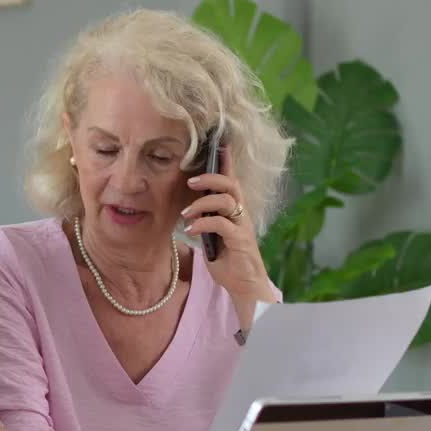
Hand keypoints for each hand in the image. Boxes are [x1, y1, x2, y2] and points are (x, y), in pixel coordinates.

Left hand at [182, 146, 277, 306]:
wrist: (244, 285)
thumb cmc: (228, 259)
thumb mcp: (213, 235)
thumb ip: (205, 219)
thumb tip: (188, 207)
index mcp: (234, 210)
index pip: (231, 180)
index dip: (226, 163)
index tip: (219, 145)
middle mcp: (241, 214)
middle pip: (231, 184)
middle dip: (211, 178)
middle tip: (191, 181)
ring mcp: (242, 226)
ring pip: (226, 200)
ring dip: (202, 203)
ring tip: (186, 212)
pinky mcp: (240, 240)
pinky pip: (221, 224)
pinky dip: (203, 223)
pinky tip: (190, 230)